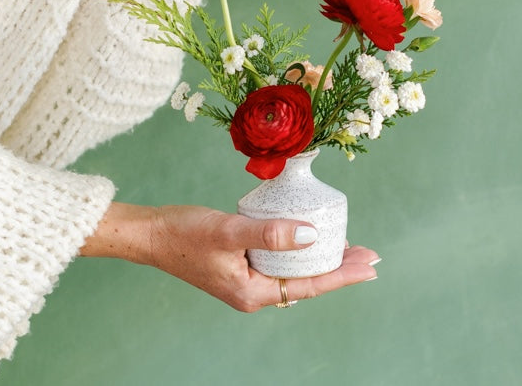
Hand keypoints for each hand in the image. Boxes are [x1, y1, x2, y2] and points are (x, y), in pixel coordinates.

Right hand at [80, 202, 378, 311]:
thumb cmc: (184, 233)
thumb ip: (268, 233)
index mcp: (252, 293)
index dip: (342, 274)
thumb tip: (310, 234)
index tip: (370, 265)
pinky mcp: (239, 264)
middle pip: (306, 283)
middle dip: (340, 269)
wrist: (151, 234)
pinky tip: (309, 238)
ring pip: (294, 273)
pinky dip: (300, 252)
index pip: (309, 286)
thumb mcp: (228, 229)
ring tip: (350, 248)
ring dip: (322, 260)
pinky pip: (279, 262)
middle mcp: (252, 292)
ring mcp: (246, 279)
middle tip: (370, 256)